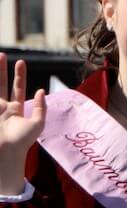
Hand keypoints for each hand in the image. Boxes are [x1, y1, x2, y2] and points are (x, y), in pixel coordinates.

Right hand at [0, 55, 43, 193]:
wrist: (6, 152)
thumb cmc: (22, 142)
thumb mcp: (37, 124)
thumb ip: (41, 107)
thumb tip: (41, 90)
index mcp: (16, 109)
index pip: (17, 88)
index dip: (19, 75)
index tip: (20, 62)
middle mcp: (3, 108)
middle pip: (2, 84)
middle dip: (1, 70)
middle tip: (2, 55)